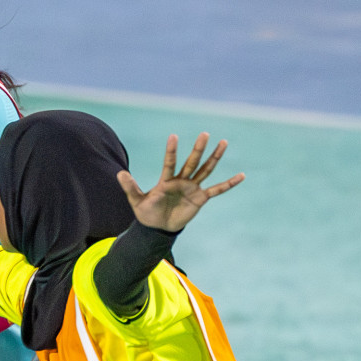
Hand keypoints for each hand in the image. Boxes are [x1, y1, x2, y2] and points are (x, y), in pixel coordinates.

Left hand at [117, 133, 244, 232]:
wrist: (158, 227)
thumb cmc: (146, 213)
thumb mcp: (136, 201)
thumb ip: (130, 187)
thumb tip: (119, 173)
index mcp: (166, 180)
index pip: (170, 162)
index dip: (172, 151)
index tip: (174, 136)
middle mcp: (181, 180)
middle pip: (192, 162)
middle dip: (198, 149)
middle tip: (205, 134)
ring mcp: (192, 188)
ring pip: (206, 169)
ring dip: (214, 157)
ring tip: (223, 142)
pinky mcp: (201, 198)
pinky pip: (217, 190)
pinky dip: (229, 184)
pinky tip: (241, 176)